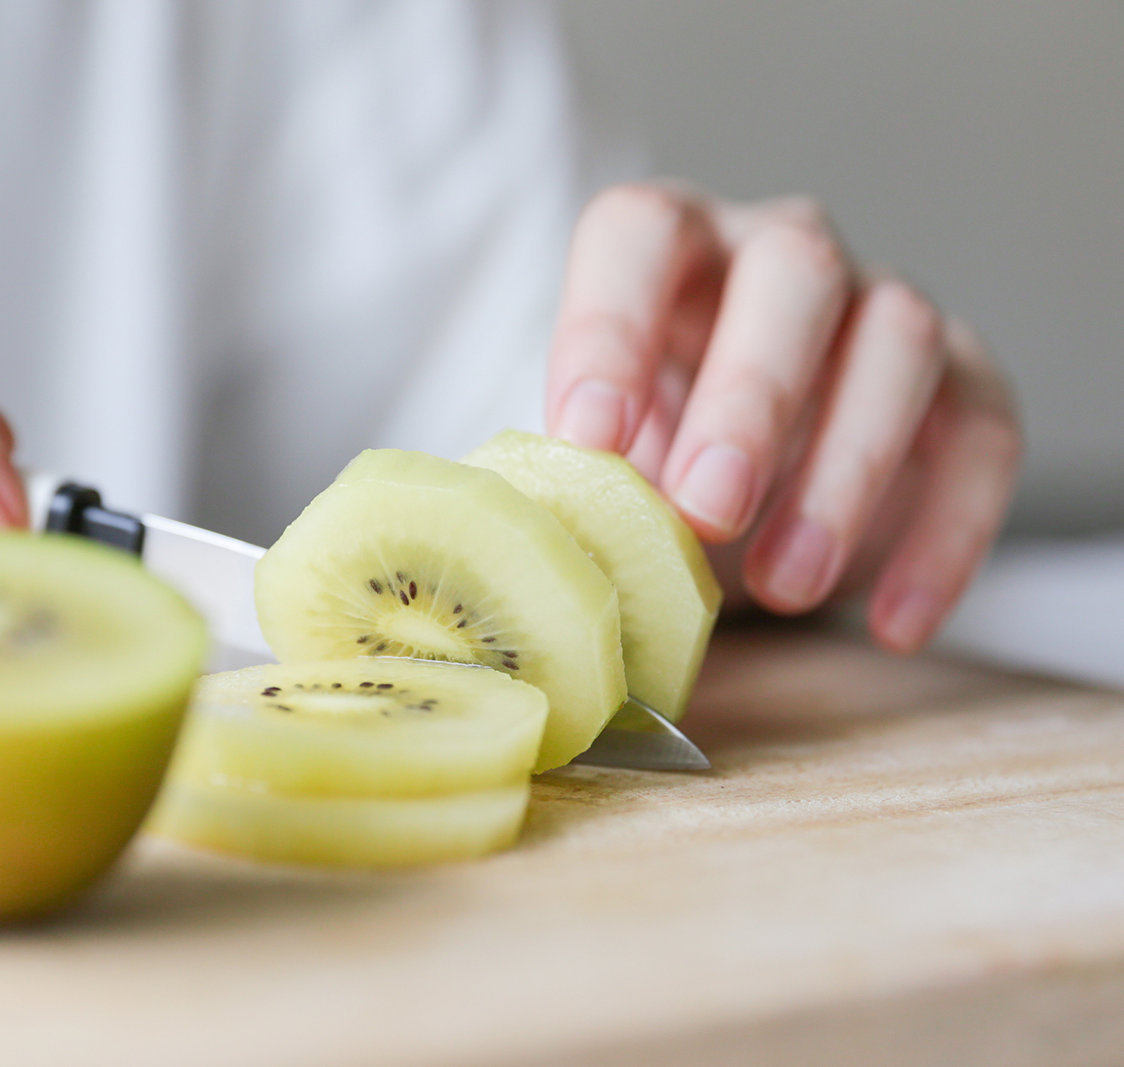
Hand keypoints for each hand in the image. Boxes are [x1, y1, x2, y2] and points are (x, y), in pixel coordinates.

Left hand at [546, 182, 1019, 652]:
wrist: (733, 485)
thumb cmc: (646, 454)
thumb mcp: (601, 462)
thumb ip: (578, 481)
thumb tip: (545, 548)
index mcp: (668, 246)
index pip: (640, 235)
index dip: (610, 328)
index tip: (587, 438)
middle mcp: (780, 252)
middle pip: (794, 271)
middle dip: (750, 396)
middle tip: (705, 511)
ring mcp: (880, 305)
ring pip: (900, 338)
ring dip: (847, 467)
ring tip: (785, 585)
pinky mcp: (964, 379)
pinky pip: (983, 435)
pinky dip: (946, 533)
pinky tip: (892, 624)